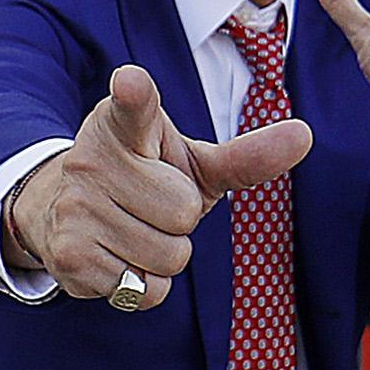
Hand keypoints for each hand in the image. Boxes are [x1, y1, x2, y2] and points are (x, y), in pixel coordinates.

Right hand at [8, 66, 311, 306]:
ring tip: (134, 232)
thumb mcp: (193, 165)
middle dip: (180, 221)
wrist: (63, 215)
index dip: (135, 95)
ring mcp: (75, 208)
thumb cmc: (145, 182)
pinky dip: (146, 284)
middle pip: (183, 212)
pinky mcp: (70, 255)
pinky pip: (145, 287)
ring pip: (168, 255)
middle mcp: (91, 161)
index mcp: (123, 127)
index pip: (132, 108)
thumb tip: (305, 134)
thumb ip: (245, 156)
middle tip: (151, 208)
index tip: (133, 82)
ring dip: (164, 256)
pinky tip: (118, 258)